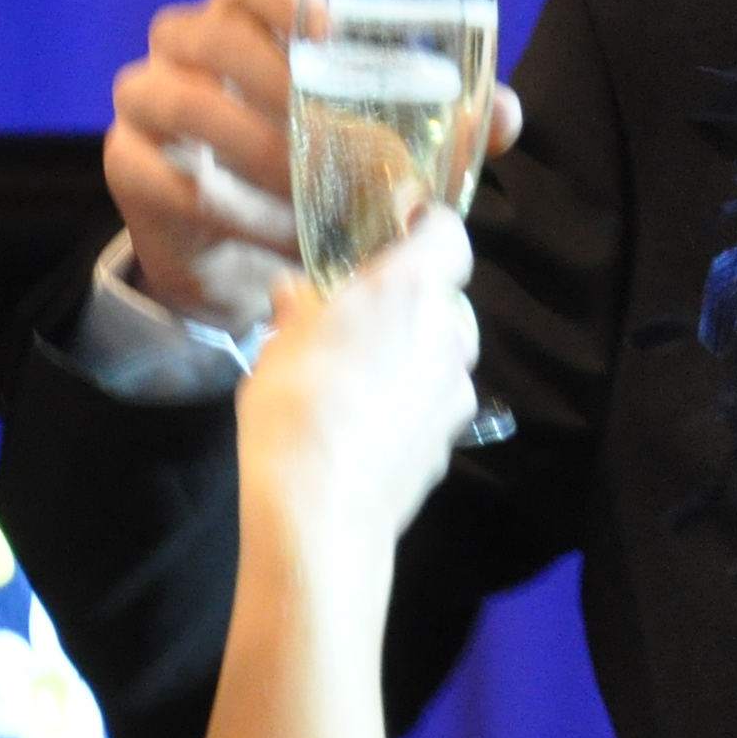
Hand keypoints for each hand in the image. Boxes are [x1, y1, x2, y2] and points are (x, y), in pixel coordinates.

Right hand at [106, 0, 522, 336]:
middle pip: (216, 35)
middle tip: (329, 133)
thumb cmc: (320, 166)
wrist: (249, 252)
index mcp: (255, 13)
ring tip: (310, 195)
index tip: (336, 32)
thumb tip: (506, 115)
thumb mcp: (384, 139)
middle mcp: (192, 41)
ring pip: (183, 101)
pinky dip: (228, 207)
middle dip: (277, 83)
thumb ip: (445, 122)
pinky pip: (165, 176)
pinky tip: (278, 236)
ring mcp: (148, 97)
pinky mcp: (126, 162)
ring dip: (255, 150)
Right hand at [235, 207, 481, 545]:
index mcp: (411, 288)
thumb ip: (301, 310)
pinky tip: (369, 425)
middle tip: (360, 320)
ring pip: (444, 353)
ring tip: (359, 378)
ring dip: (413, 354)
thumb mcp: (279, 344)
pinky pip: (435, 402)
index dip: (424, 228)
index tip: (394, 234)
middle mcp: (449, 332)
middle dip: (412, 303)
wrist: (322, 509)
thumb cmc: (295, 405)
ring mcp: (458, 390)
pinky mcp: (453, 440)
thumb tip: (299, 295)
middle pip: (447, 299)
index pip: (448, 232)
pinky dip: (412, 402)